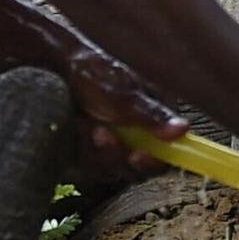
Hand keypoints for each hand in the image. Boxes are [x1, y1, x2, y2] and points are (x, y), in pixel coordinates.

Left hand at [57, 40, 187, 173]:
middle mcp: (142, 134)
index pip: (170, 152)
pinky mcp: (97, 153)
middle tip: (101, 133)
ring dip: (99, 150)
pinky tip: (79, 127)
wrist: (55, 71)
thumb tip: (184, 129)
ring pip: (116, 169)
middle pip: (141, 167)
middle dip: (118, 153)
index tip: (138, 155)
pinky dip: (85, 149)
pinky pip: (95, 167)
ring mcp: (119, 144)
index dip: (157, 160)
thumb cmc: (94, 75)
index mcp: (158, 116)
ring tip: (86, 124)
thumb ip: (152, 116)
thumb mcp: (123, 95)